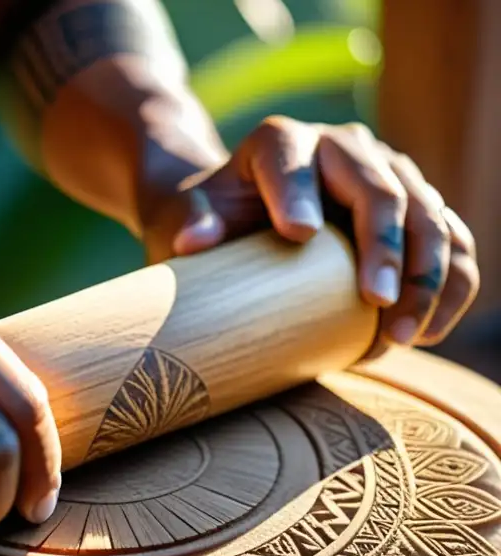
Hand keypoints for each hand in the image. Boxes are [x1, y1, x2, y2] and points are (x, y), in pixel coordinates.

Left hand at [143, 116, 478, 347]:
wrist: (234, 217)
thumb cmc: (206, 221)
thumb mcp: (182, 217)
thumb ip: (188, 222)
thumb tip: (196, 241)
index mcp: (282, 143)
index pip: (293, 160)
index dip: (298, 193)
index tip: (297, 237)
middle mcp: (341, 149)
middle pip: (382, 189)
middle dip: (388, 248)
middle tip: (379, 305)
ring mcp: (385, 176)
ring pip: (430, 216)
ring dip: (429, 277)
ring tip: (403, 336)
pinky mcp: (410, 210)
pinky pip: (450, 242)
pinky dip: (450, 286)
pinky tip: (430, 331)